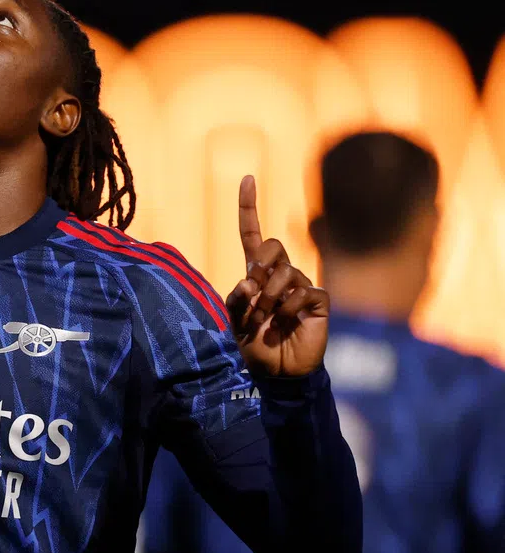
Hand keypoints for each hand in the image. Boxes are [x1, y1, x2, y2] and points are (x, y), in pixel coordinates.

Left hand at [226, 175, 328, 375]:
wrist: (276, 374)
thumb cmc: (253, 346)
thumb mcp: (232, 322)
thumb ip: (235, 299)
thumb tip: (249, 278)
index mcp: (256, 275)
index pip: (251, 234)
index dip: (248, 207)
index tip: (247, 178)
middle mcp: (280, 275)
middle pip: (272, 245)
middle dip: (260, 265)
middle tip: (254, 293)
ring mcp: (301, 286)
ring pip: (285, 271)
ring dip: (270, 296)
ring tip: (268, 318)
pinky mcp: (318, 300)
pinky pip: (305, 290)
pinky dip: (291, 306)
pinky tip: (289, 320)